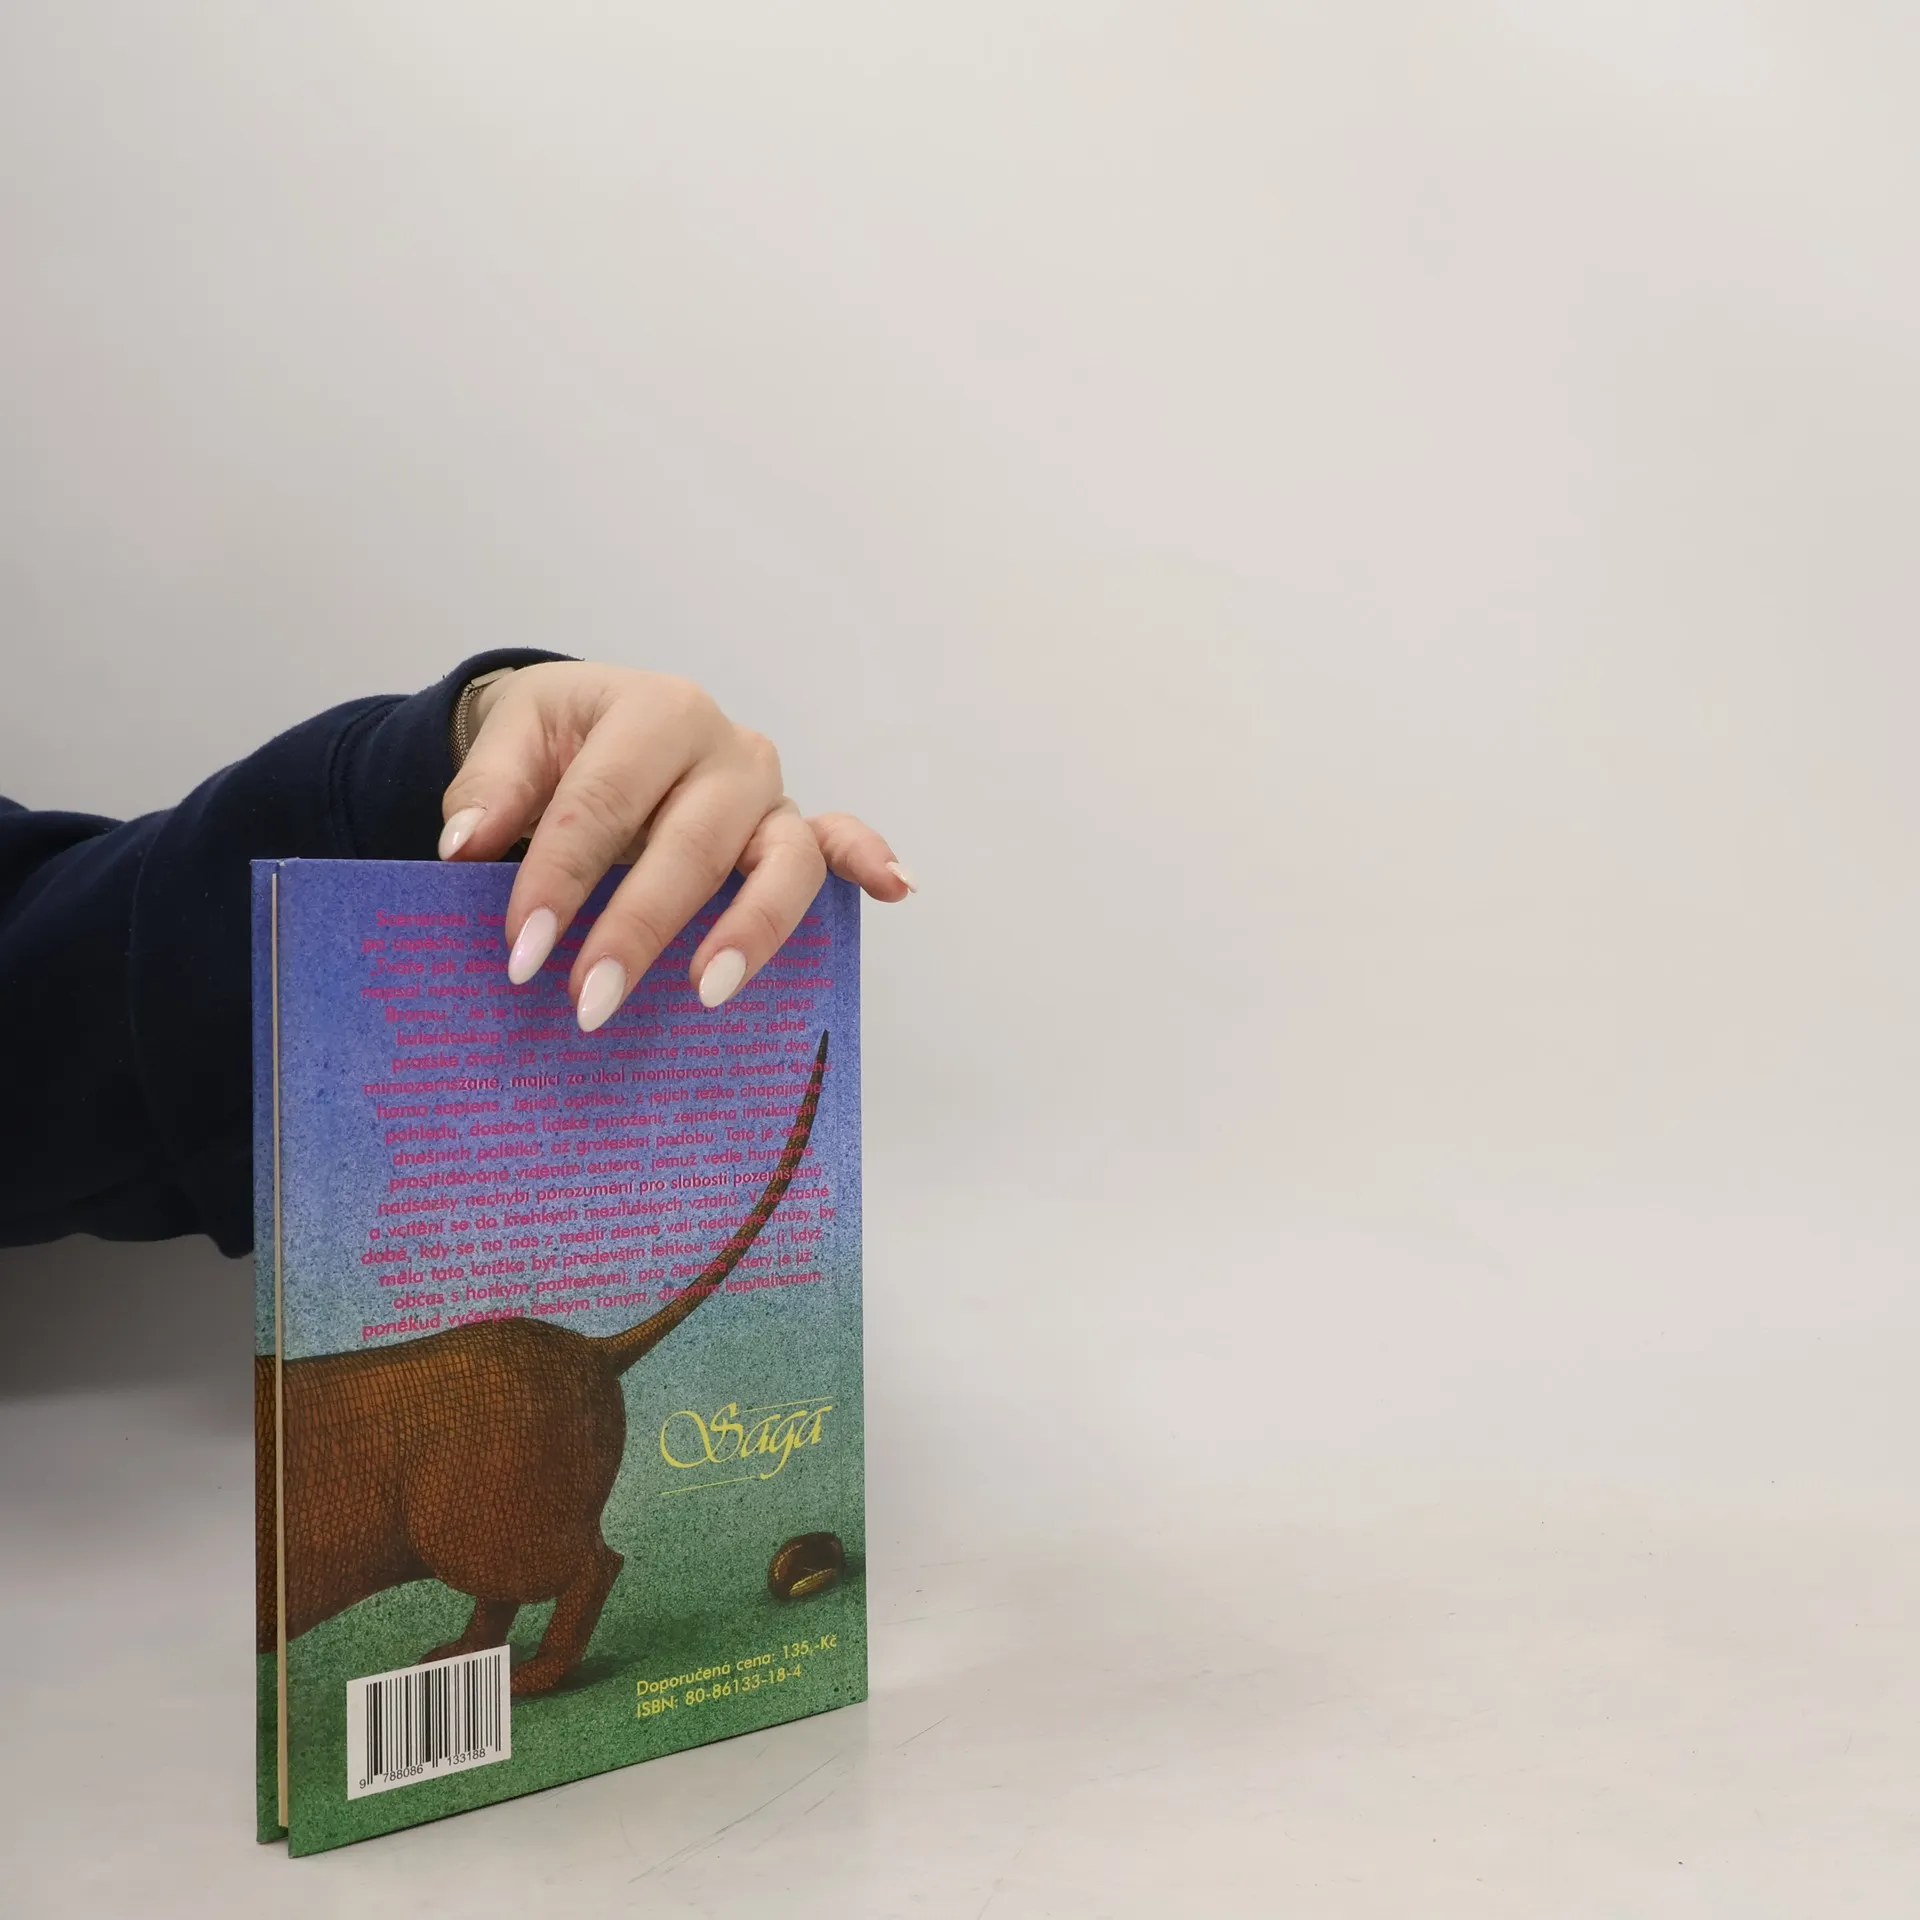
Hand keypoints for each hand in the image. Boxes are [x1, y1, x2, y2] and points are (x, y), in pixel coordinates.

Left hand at [436, 663, 912, 1030]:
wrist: (596, 723)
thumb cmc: (560, 741)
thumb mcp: (513, 738)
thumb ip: (488, 788)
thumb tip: (468, 849)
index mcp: (655, 711)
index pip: (602, 804)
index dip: (559, 880)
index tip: (520, 952)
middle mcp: (727, 749)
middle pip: (689, 844)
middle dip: (637, 927)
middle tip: (587, 1002)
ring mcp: (769, 794)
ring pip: (781, 859)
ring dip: (749, 928)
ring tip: (706, 992)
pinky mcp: (794, 828)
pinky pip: (839, 844)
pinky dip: (871, 859)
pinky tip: (894, 890)